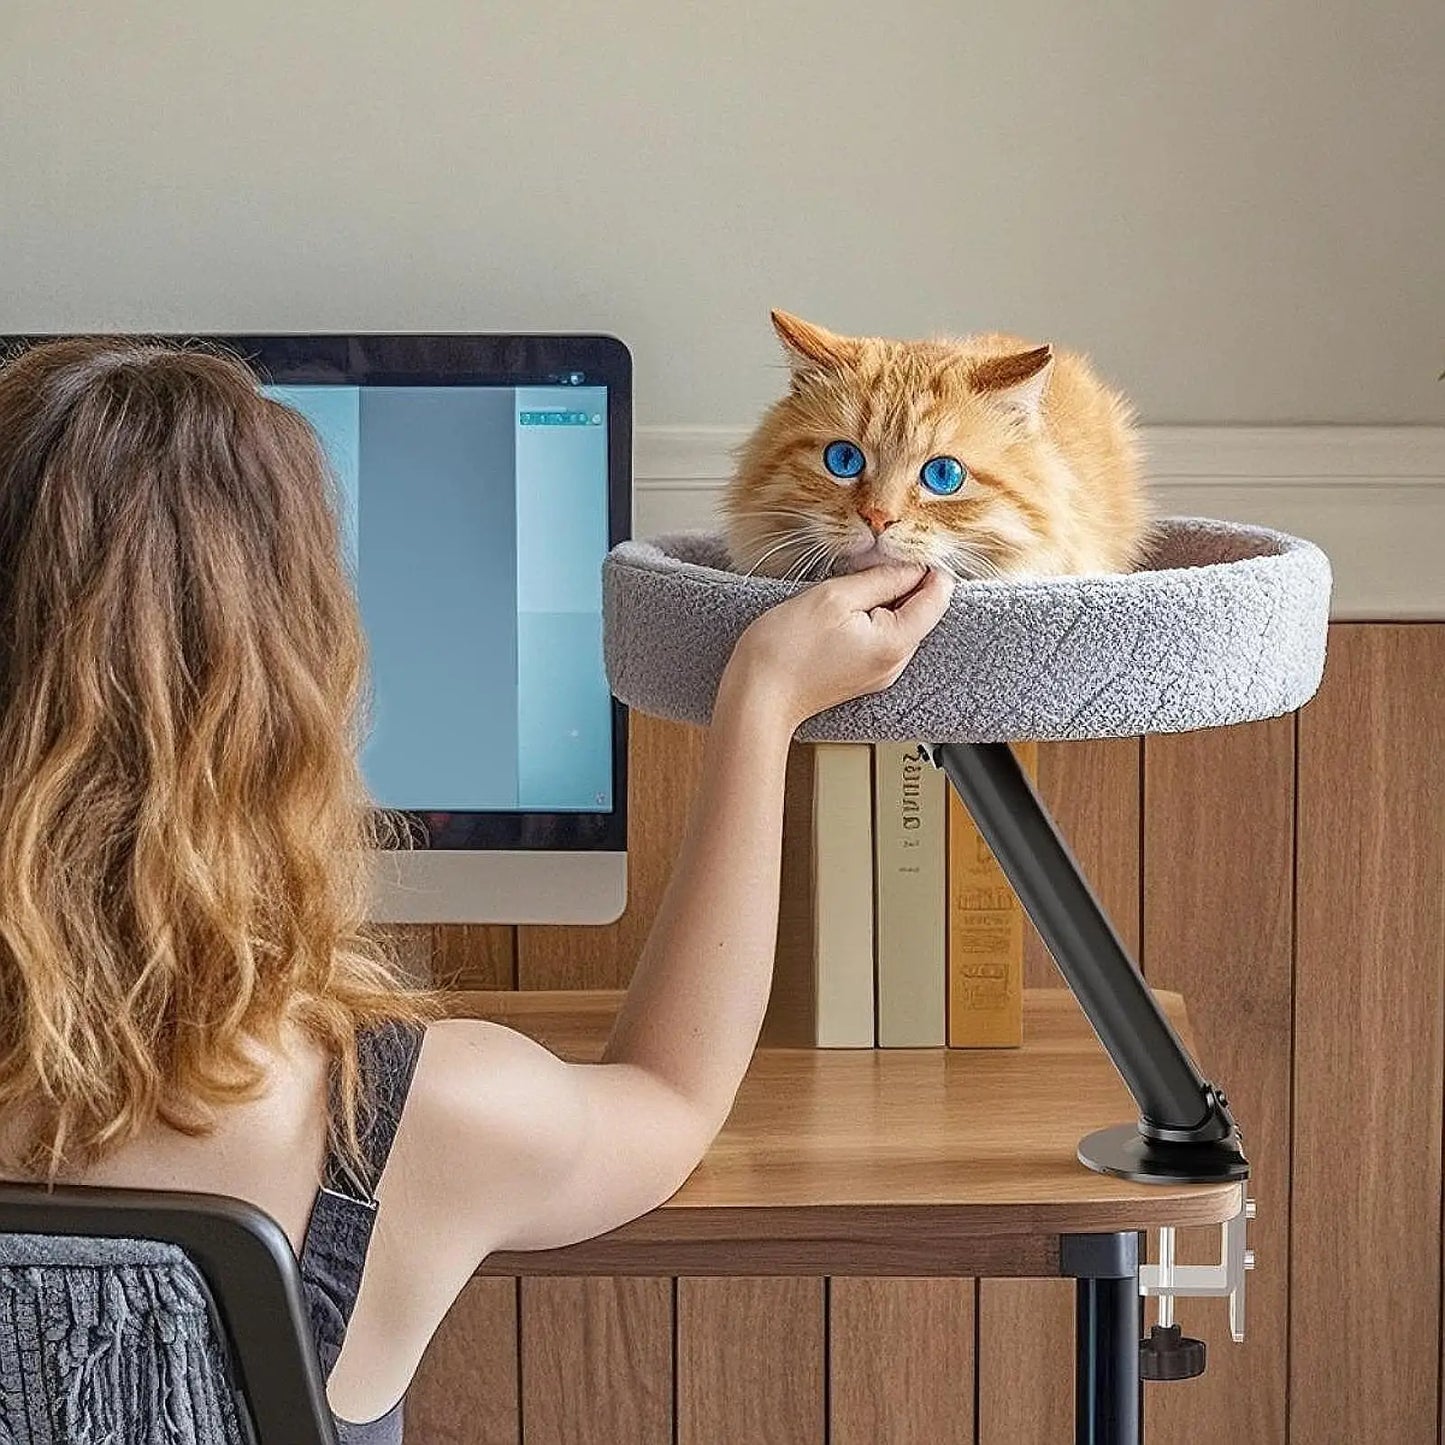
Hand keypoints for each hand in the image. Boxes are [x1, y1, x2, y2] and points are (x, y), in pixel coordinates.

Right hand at [721, 564, 954, 729]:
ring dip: (881, 599)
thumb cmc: (785, 650)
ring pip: (901, 621)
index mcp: (896, 642)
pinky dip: (869, 618)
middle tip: (861, 571)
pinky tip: (840, 616)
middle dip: (900, 583)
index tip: (895, 552)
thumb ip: (881, 578)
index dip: (924, 566)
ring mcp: (882, 671)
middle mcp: (897, 662)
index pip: (939, 596)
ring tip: (845, 596)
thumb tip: (913, 566)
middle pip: (922, 609)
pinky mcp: (865, 674)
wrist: (757, 696)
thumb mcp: (835, 597)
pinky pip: (882, 636)